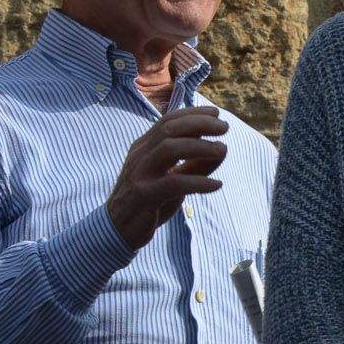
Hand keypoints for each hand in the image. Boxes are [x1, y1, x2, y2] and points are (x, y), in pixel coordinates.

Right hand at [104, 108, 229, 248]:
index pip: (167, 121)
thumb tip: (223, 148)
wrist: (118, 230)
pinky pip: (173, 183)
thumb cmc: (150, 200)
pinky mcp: (143, 195)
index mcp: (144, 147)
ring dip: (200, 146)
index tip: (217, 113)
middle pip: (169, 129)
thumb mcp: (174, 177)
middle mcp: (140, 156)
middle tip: (224, 128)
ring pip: (169, 149)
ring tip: (223, 150)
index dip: (193, 113)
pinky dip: (199, 182)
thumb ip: (195, 163)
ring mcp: (140, 174)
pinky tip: (216, 185)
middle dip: (199, 123)